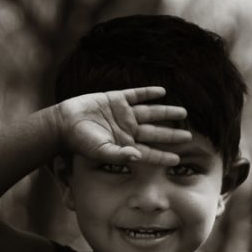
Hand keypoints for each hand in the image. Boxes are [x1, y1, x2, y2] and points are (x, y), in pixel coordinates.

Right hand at [53, 86, 191, 165]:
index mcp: (125, 144)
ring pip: (150, 112)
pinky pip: (136, 95)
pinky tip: (162, 91)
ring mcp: (123, 113)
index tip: (177, 159)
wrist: (63, 123)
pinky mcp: (116, 98)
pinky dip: (148, 92)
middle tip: (189, 137)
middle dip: (171, 135)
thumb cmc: (79, 141)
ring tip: (183, 112)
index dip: (163, 156)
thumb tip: (138, 158)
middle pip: (154, 132)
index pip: (149, 152)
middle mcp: (127, 129)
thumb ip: (118, 155)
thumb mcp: (99, 151)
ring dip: (166, 112)